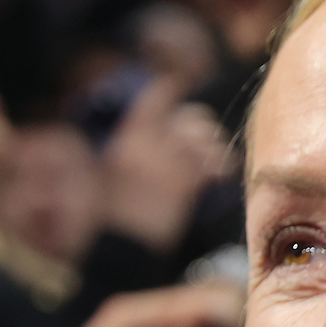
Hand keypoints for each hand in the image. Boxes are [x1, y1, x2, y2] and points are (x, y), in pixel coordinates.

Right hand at [99, 77, 230, 253]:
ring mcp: (174, 162)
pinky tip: (219, 174)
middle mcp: (154, 144)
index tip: (179, 81)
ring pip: (207, 140)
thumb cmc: (106, 212)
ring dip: (211, 145)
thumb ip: (126, 151)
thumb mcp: (105, 173)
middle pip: (190, 118)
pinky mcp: (191, 182)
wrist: (122, 244)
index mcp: (128, 138)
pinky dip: (220, 166)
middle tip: (197, 132)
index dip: (170, 88)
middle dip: (198, 124)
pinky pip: (216, 163)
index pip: (156, 98)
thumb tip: (138, 138)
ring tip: (209, 155)